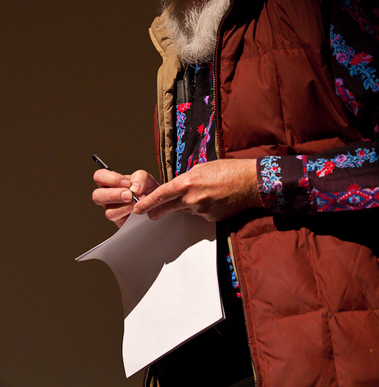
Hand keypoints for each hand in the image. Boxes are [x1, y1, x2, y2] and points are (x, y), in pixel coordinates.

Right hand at [92, 169, 158, 227]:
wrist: (155, 203)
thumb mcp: (146, 178)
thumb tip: (134, 188)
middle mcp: (108, 197)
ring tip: (136, 203)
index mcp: (110, 182)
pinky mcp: (121, 222)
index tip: (127, 183)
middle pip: (97, 196)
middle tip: (129, 195)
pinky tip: (138, 210)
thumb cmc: (146, 189)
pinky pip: (121, 223)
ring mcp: (113, 211)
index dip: (111, 179)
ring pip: (108, 212)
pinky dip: (131, 215)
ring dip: (125, 207)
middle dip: (114, 195)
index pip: (99, 177)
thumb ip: (140, 177)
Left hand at [133, 158, 260, 221]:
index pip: (161, 195)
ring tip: (205, 192)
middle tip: (150, 214)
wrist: (249, 182)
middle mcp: (192, 198)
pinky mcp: (211, 218)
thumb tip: (178, 189)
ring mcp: (201, 210)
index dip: (147, 202)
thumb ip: (186, 180)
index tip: (138, 208)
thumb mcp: (201, 168)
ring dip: (189, 204)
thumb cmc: (227, 170)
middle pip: (169, 207)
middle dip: (158, 210)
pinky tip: (214, 199)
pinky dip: (203, 208)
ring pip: (187, 209)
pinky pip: (200, 214)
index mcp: (187, 182)